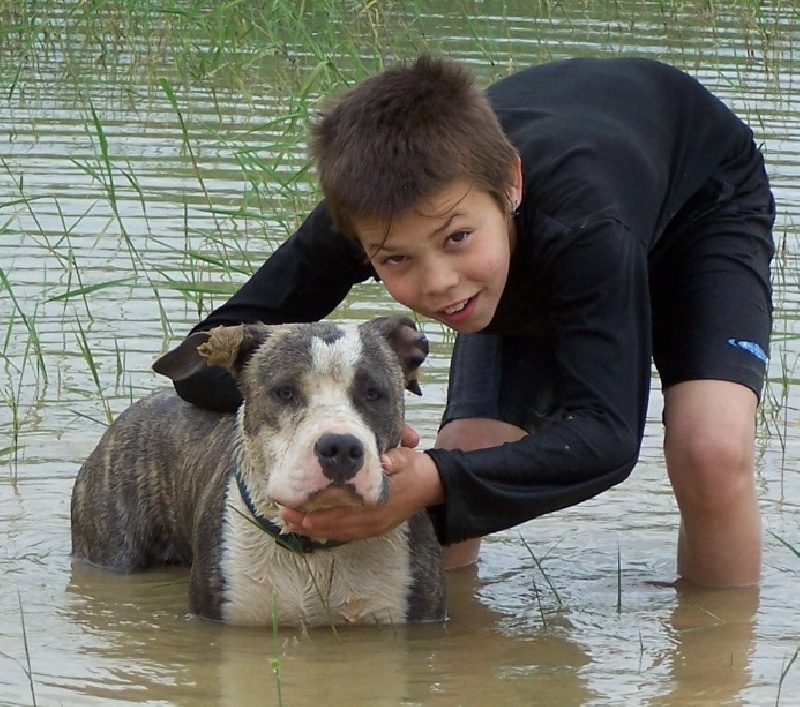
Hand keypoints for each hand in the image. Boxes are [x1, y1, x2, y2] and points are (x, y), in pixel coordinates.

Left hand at [280, 428, 443, 541]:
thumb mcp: (406, 458)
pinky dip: (328, 533)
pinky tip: (312, 529)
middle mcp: (376, 518)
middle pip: (337, 525)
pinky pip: (348, 535)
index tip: (300, 510)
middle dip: (310, 523)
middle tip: (285, 517)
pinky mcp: (376, 528)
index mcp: (381, 501)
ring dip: (315, 530)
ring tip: (291, 525)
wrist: (433, 485)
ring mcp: (375, 526)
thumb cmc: (414, 467)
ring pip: (340, 533)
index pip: (345, 511)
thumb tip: (384, 461)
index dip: (322, 514)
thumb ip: (395, 458)